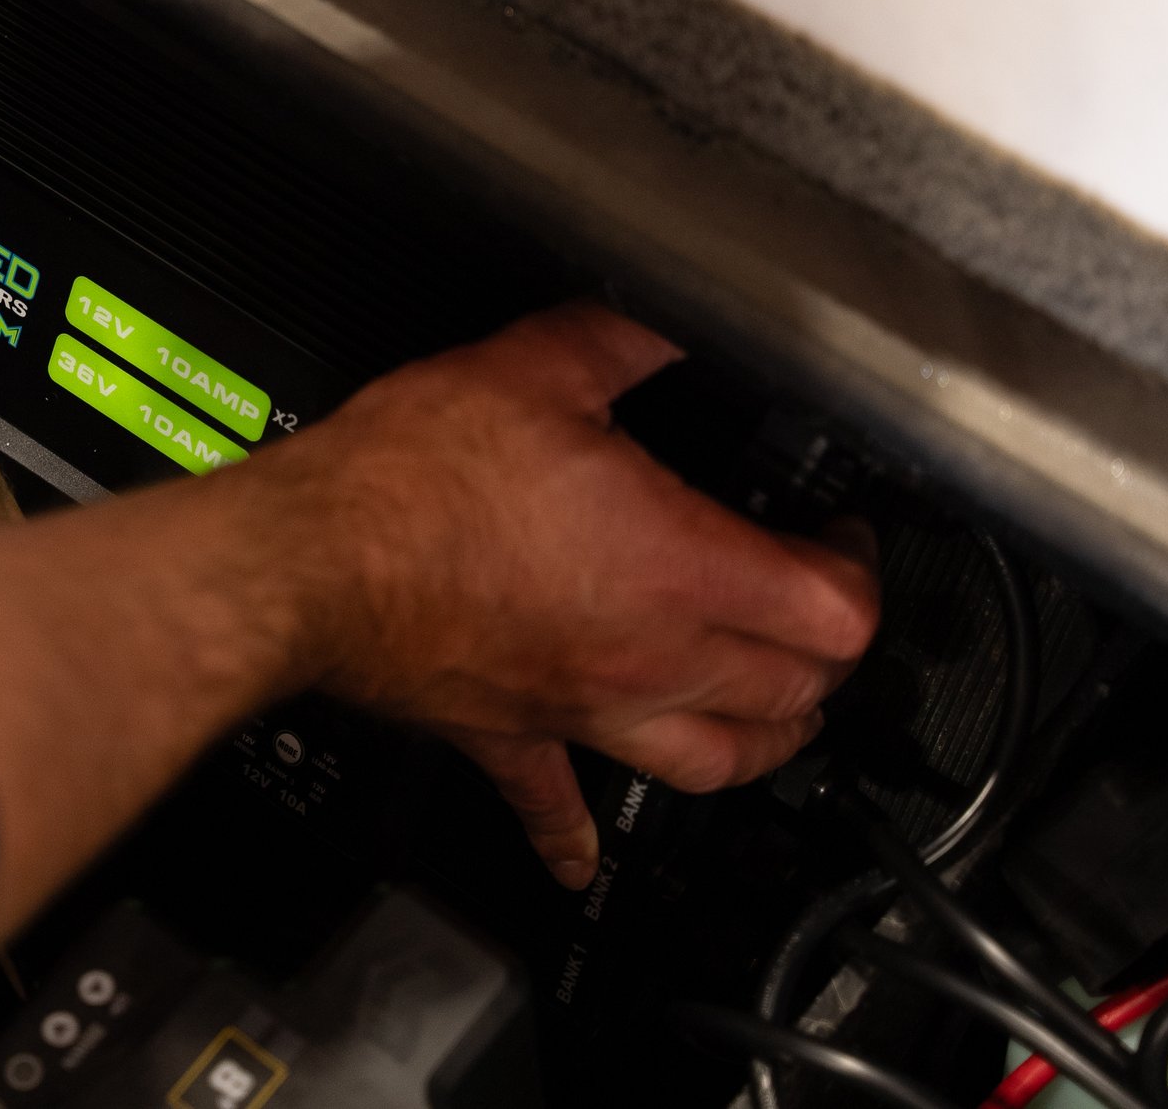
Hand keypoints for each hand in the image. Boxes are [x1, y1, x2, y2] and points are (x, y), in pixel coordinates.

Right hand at [257, 304, 880, 887]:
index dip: (860, 571)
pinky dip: (579, 836)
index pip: (835, 611)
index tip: (840, 537)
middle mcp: (646, 654)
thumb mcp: (530, 367)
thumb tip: (664, 314)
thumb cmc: (406, 481)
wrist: (308, 558)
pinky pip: (557, 808)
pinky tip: (586, 854)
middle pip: (794, 693)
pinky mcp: (509, 735)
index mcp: (675, 564)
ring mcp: (582, 709)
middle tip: (816, 603)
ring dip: (764, 740)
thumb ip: (620, 339)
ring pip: (717, 763)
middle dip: (829, 653)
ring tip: (775, 714)